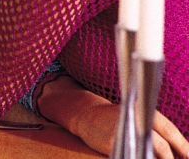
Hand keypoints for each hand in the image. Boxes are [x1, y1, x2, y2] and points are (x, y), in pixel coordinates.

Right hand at [41, 76, 188, 157]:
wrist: (86, 115)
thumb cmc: (116, 118)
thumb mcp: (138, 117)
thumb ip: (156, 130)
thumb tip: (179, 150)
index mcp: (144, 112)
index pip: (170, 131)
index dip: (183, 146)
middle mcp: (135, 121)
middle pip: (161, 146)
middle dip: (170, 158)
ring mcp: (123, 133)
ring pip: (149, 154)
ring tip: (155, 158)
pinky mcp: (112, 144)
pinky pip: (133, 156)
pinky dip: (140, 158)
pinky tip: (140, 156)